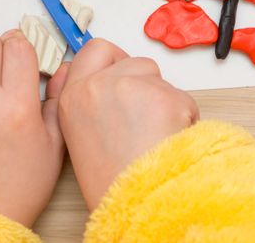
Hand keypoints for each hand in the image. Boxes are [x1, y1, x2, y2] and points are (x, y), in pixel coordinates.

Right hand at [58, 39, 198, 209]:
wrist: (135, 203)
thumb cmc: (111, 178)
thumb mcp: (79, 133)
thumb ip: (86, 98)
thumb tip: (101, 74)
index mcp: (73, 96)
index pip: (95, 50)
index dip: (113, 59)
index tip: (121, 71)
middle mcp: (97, 86)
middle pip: (132, 60)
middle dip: (141, 79)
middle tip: (141, 111)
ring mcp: (130, 88)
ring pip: (158, 77)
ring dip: (161, 98)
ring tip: (152, 132)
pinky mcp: (164, 98)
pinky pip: (181, 96)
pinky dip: (182, 115)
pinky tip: (167, 139)